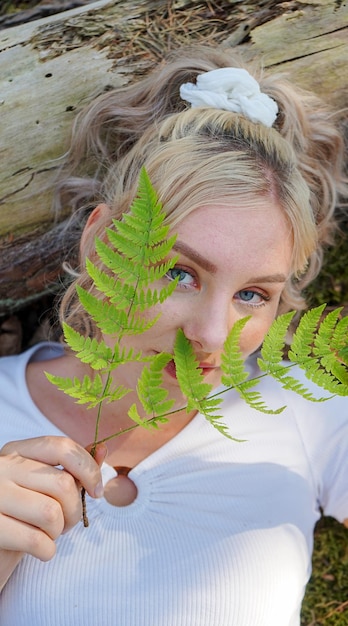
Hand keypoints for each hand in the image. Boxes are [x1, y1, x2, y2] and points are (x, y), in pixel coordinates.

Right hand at [0, 436, 104, 589]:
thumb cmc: (23, 515)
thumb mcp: (44, 487)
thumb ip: (72, 468)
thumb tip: (103, 449)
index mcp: (16, 451)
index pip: (61, 447)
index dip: (88, 469)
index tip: (97, 491)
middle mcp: (1, 468)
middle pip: (62, 484)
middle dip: (74, 510)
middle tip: (66, 522)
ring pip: (51, 513)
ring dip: (58, 531)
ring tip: (48, 533)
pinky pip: (35, 541)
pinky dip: (47, 551)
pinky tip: (39, 549)